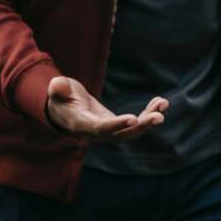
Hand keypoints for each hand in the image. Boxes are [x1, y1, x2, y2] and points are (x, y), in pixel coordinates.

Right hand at [45, 75, 168, 141]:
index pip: (100, 128)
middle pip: (121, 135)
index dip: (116, 125)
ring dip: (149, 120)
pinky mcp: (118, 126)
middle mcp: (98, 133)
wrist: (65, 110)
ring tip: (163, 104)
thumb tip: (57, 84)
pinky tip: (161, 102)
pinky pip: (136, 124)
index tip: (133, 119)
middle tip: (160, 117)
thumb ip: (58, 89)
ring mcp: (110, 132)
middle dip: (141, 127)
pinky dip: (149, 114)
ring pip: (133, 131)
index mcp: (82, 125)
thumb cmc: (61, 98)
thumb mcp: (58, 92)